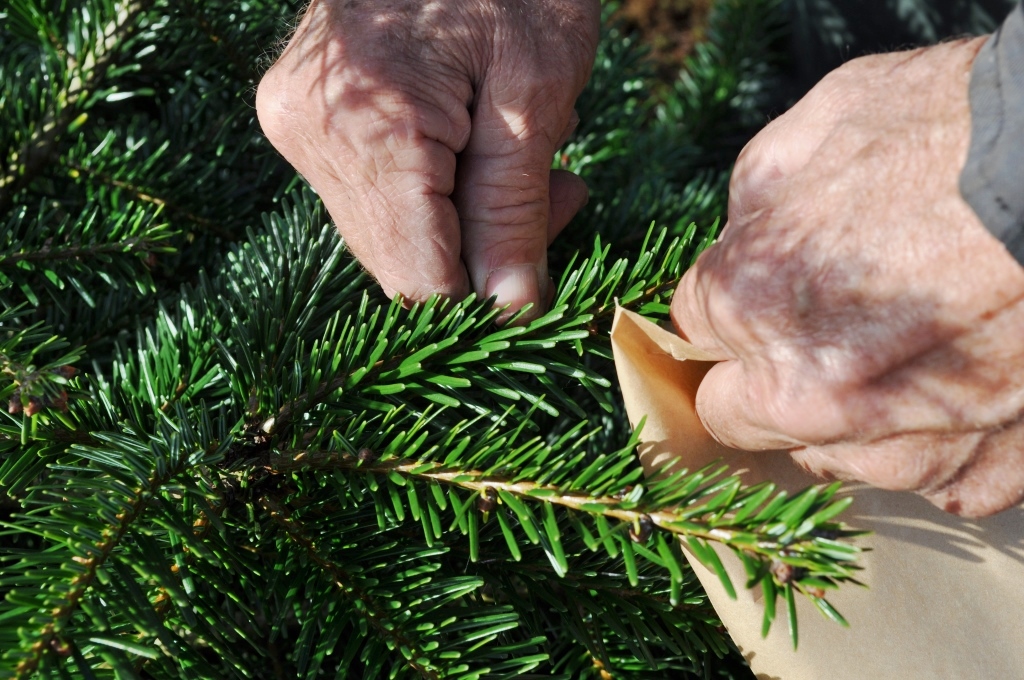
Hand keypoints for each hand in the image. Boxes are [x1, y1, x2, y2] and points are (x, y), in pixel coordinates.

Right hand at [256, 0, 599, 321]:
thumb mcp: (537, 91)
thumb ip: (515, 208)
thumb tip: (510, 309)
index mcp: (367, 123)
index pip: (418, 279)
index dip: (482, 306)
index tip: (540, 279)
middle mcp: (310, 132)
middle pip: (398, 263)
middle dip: (485, 256)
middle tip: (558, 195)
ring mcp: (298, 124)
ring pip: (388, 234)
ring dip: (466, 223)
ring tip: (529, 162)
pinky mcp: (306, 117)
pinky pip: (375, 194)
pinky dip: (436, 192)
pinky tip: (483, 147)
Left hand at [670, 38, 1023, 517]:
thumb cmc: (959, 132)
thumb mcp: (823, 125)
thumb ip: (754, 203)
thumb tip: (741, 240)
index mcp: (752, 305)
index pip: (694, 328)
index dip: (728, 303)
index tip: (759, 290)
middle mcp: (813, 398)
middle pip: (738, 414)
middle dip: (761, 375)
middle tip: (820, 327)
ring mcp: (901, 449)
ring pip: (831, 456)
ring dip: (847, 417)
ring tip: (910, 348)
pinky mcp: (983, 473)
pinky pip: (930, 477)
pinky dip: (938, 440)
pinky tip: (965, 381)